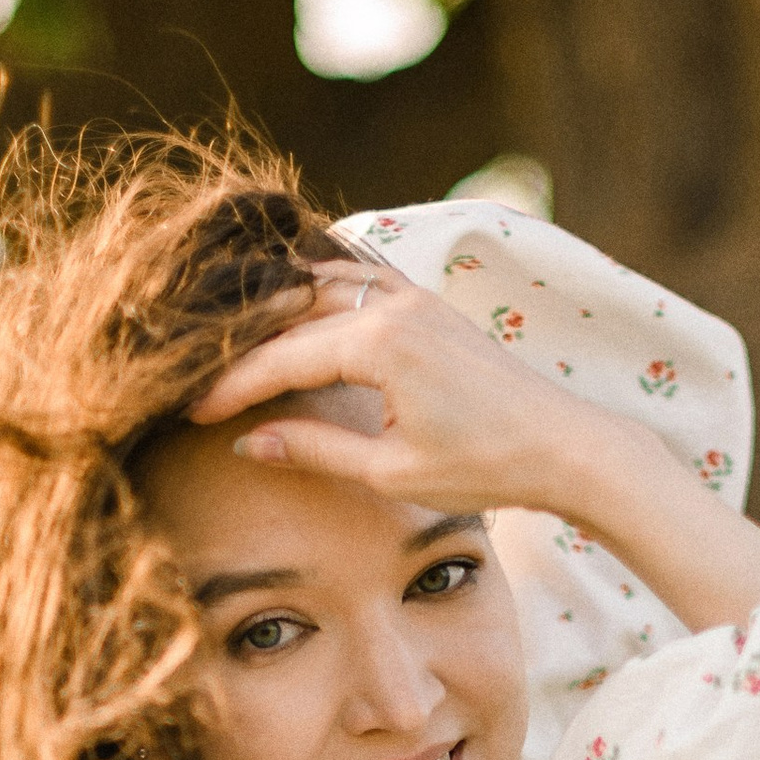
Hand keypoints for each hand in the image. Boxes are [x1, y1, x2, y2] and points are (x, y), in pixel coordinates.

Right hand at [187, 263, 759, 634]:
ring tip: (234, 343)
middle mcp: (394, 305)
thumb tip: (251, 442)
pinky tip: (296, 315)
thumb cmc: (486, 465)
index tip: (193, 412)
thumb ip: (317, 450)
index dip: (233, 387)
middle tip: (199, 374)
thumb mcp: (392, 472)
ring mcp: (415, 298)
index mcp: (379, 342)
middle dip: (245, 347)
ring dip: (279, 315)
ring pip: (323, 290)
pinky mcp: (431, 307)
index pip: (283, 359)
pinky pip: (357, 288)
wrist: (567, 446)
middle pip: (294, 316)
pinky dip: (318, 300)